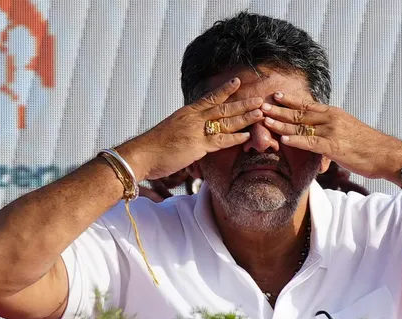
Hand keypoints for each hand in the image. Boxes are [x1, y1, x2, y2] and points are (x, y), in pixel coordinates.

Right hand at [117, 78, 263, 180]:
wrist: (141, 154)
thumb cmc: (154, 146)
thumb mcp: (172, 131)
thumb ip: (186, 128)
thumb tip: (196, 132)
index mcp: (187, 112)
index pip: (210, 97)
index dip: (225, 89)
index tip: (238, 81)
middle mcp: (193, 118)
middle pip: (224, 108)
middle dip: (243, 103)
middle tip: (261, 99)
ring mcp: (196, 131)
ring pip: (226, 122)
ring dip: (245, 118)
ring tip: (260, 113)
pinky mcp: (197, 146)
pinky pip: (220, 140)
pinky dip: (235, 138)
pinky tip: (247, 135)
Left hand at [260, 92, 401, 180]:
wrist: (388, 154)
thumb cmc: (370, 147)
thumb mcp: (349, 133)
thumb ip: (332, 132)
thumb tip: (321, 137)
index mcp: (334, 114)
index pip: (307, 105)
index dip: (289, 101)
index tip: (275, 95)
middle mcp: (331, 119)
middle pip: (300, 113)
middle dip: (278, 109)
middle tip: (260, 105)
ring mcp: (332, 132)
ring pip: (301, 126)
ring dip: (281, 123)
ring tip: (264, 119)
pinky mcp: (335, 147)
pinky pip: (311, 143)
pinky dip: (296, 141)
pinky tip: (283, 140)